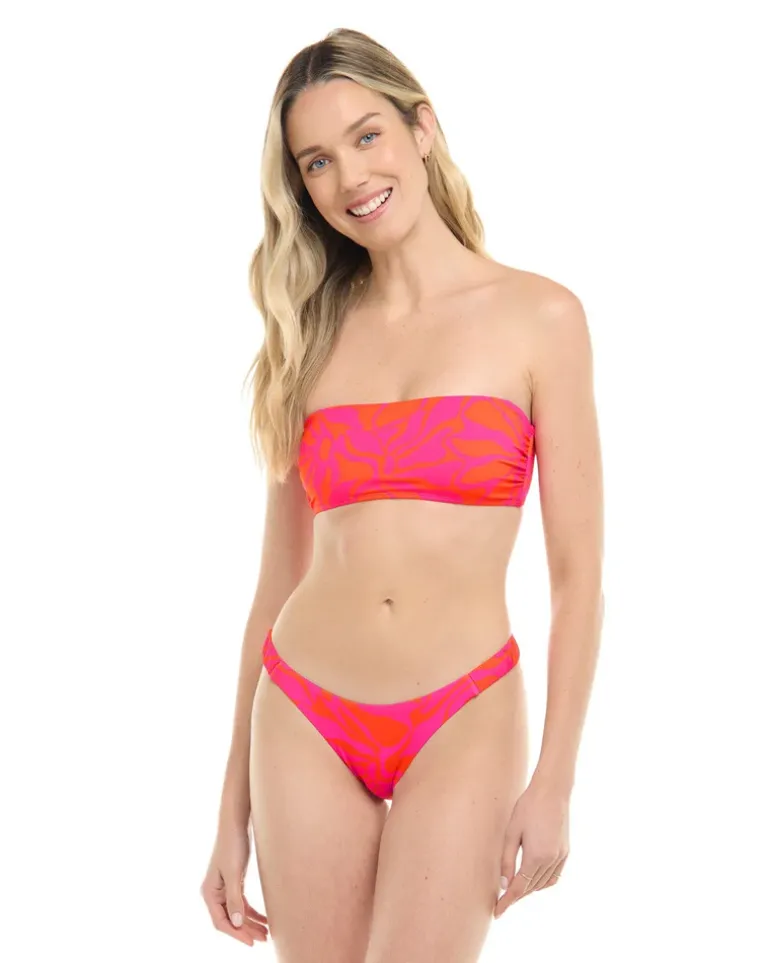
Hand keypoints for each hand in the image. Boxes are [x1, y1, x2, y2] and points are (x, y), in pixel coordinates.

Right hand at [200, 822, 268, 944]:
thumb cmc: (232, 845)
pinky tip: (264, 919)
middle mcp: (215, 893)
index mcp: (209, 893)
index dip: (236, 934)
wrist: (236, 824)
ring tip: (266, 933)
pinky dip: (252, 912)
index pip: (221, 922)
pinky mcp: (234, 882)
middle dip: (246, 930)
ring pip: (237, 913)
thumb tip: (237, 923)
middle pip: (230, 920)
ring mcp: (224, 889)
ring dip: (251, 923)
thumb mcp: (234, 873)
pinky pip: (242, 903)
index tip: (251, 942)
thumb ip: (234, 899)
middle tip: (263, 939)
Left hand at [494, 781, 569, 918]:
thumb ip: (507, 860)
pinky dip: (542, 883)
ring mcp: (560, 857)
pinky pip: (553, 876)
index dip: (507, 902)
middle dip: (515, 896)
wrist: (552, 791)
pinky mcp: (565, 852)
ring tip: (514, 890)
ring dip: (528, 890)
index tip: (497, 912)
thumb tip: (503, 884)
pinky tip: (532, 880)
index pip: (518, 888)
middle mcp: (551, 861)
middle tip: (501, 901)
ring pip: (542, 884)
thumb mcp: (511, 832)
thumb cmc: (528, 807)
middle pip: (530, 888)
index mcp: (536, 857)